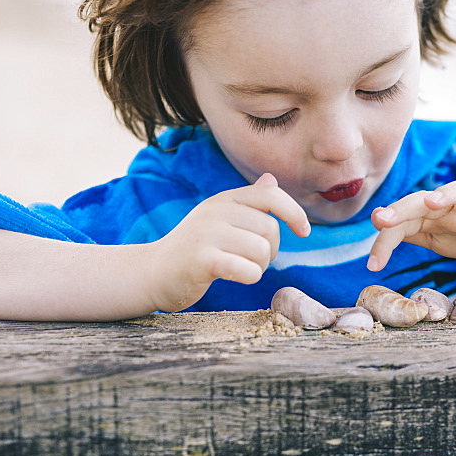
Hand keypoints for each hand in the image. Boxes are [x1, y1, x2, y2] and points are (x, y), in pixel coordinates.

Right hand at [149, 173, 309, 310]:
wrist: (151, 272)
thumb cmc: (193, 249)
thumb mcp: (219, 219)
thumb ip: (247, 202)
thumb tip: (271, 179)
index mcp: (224, 200)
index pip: (271, 194)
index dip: (294, 212)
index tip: (304, 231)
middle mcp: (216, 211)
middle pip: (271, 229)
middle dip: (271, 251)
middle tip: (250, 260)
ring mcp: (207, 234)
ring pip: (262, 251)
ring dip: (260, 267)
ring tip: (240, 269)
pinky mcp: (201, 260)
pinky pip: (248, 269)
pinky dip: (250, 276)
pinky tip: (236, 276)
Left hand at [367, 180, 455, 270]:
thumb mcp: (433, 237)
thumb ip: (407, 230)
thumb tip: (376, 220)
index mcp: (432, 212)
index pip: (402, 220)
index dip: (386, 240)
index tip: (373, 265)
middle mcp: (452, 204)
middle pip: (424, 199)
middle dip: (402, 208)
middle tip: (381, 220)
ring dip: (447, 193)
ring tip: (432, 202)